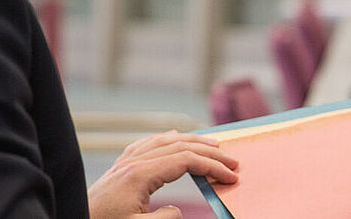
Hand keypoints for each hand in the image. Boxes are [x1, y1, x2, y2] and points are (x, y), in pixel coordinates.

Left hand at [87, 130, 239, 218]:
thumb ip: (165, 218)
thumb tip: (176, 209)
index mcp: (139, 174)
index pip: (186, 161)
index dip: (212, 167)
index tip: (231, 176)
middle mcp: (132, 162)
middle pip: (180, 146)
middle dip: (209, 152)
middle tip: (232, 161)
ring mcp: (124, 162)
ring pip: (164, 140)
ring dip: (191, 140)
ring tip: (212, 144)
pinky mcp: (118, 168)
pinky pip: (146, 143)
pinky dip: (166, 139)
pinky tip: (172, 138)